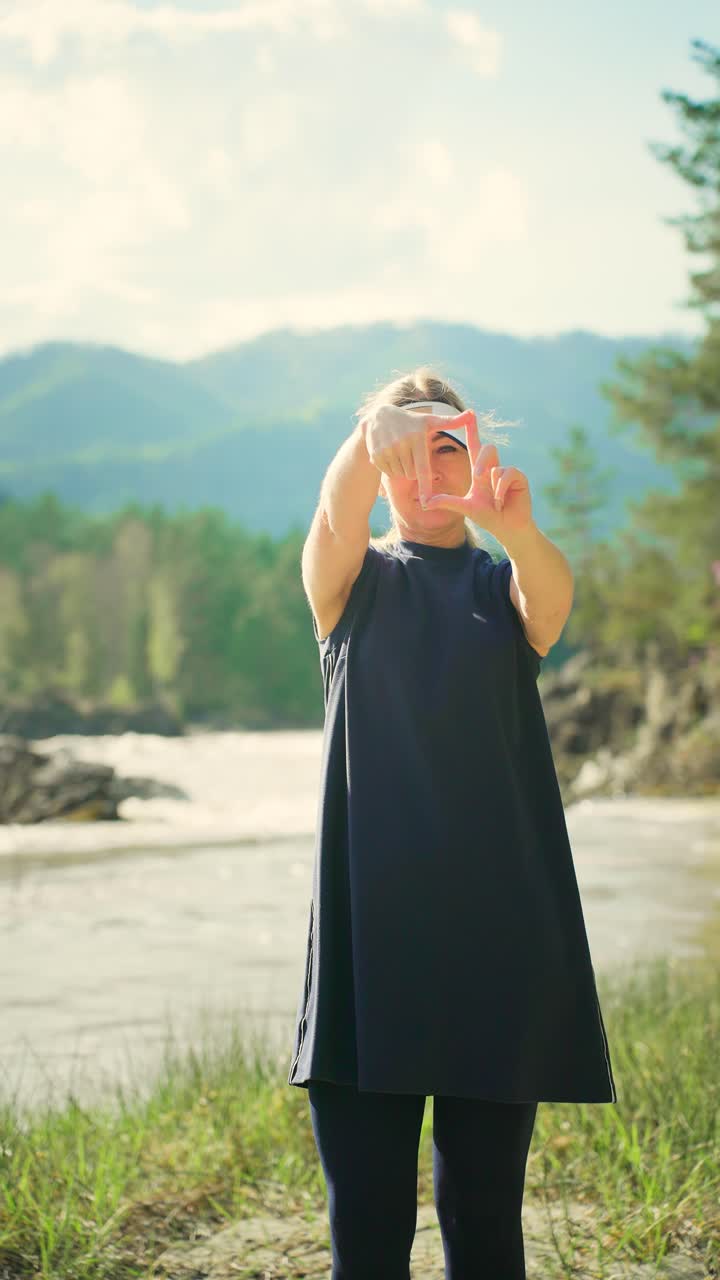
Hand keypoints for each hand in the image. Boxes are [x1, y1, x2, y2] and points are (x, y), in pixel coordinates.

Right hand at [361, 403, 475, 504]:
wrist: (379, 417)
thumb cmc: (411, 422)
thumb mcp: (430, 421)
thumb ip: (452, 422)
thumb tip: (472, 413)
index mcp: (418, 438)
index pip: (423, 469)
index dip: (425, 487)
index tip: (427, 503)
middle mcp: (402, 443)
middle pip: (412, 474)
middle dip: (413, 469)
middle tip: (410, 453)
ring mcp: (387, 449)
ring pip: (400, 474)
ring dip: (401, 469)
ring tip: (399, 451)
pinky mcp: (376, 455)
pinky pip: (388, 472)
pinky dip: (390, 468)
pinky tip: (389, 453)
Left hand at [422, 409, 533, 536]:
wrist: (507, 528)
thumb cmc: (488, 517)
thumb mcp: (465, 507)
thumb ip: (447, 502)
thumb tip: (425, 502)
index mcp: (481, 471)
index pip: (475, 446)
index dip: (472, 431)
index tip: (469, 414)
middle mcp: (494, 468)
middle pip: (488, 449)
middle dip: (481, 463)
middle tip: (477, 477)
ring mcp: (507, 472)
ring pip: (497, 465)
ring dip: (492, 484)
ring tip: (494, 501)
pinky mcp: (519, 477)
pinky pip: (508, 474)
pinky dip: (501, 490)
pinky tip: (501, 502)